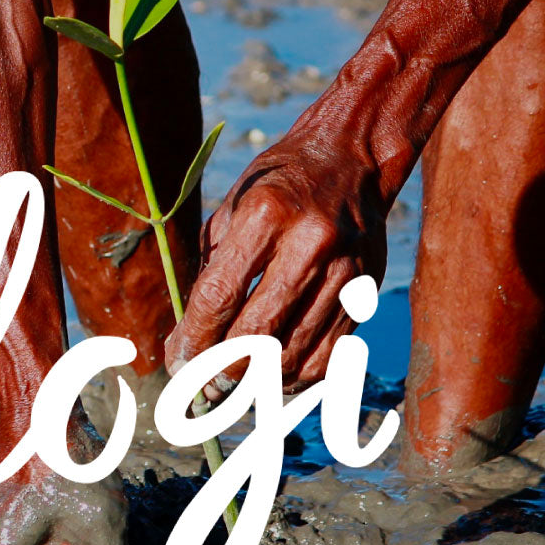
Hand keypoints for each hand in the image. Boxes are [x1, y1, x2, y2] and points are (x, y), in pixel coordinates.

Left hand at [164, 133, 388, 395]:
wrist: (348, 159)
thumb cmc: (274, 189)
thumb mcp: (230, 213)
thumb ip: (207, 276)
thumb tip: (185, 347)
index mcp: (266, 214)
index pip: (220, 296)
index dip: (194, 339)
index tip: (177, 363)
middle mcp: (311, 242)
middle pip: (256, 334)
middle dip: (219, 370)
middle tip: (199, 385)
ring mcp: (346, 269)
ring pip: (293, 354)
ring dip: (255, 383)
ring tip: (230, 385)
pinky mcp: (367, 291)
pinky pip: (328, 358)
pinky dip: (294, 380)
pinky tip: (271, 378)